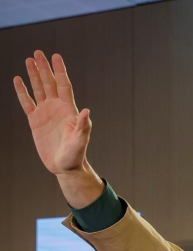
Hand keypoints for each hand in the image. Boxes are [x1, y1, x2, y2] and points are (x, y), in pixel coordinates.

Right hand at [13, 51, 90, 175]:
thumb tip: (86, 110)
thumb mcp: (80, 140)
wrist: (65, 166)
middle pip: (49, 83)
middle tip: (38, 52)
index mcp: (68, 110)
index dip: (59, 71)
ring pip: (38, 89)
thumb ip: (83, 126)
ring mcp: (45, 113)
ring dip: (34, 75)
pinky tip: (18, 80)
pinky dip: (22, 91)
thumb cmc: (75, 154)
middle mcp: (56, 108)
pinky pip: (27, 102)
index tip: (55, 56)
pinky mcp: (35, 121)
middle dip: (44, 68)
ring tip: (29, 60)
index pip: (63, 85)